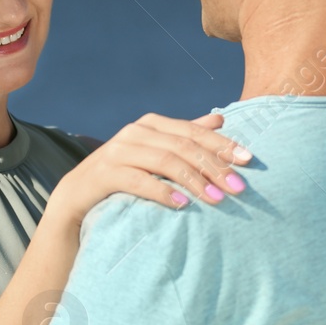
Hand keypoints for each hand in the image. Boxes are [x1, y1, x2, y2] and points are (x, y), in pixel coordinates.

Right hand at [48, 112, 250, 222]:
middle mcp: (134, 132)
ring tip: (217, 200)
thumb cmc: (124, 176)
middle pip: (183, 146)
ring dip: (194, 181)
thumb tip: (220, 119)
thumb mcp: (156, 154)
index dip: (222, 144)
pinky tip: (182, 205)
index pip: (194, 131)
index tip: (248, 160)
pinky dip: (162, 192)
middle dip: (214, 166)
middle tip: (238, 187)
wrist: (77, 199)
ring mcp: (117, 151)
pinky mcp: (103, 174)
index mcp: (151, 124)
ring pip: (165, 161)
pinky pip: (138, 180)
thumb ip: (185, 136)